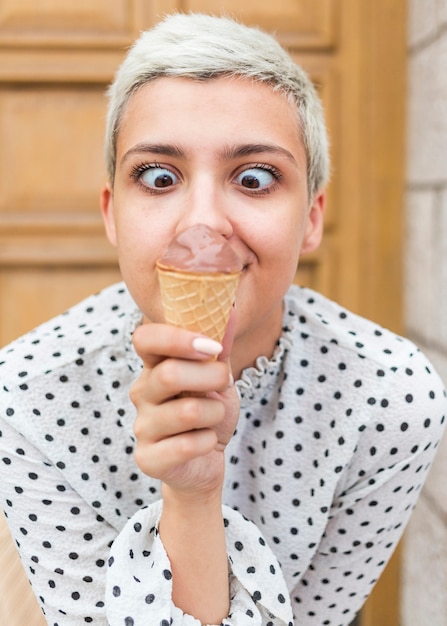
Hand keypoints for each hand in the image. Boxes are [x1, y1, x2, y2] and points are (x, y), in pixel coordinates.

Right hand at [130, 315, 238, 495]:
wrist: (206, 460)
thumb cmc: (209, 411)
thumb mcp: (218, 376)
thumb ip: (220, 346)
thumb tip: (232, 308)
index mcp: (154, 366)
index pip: (145, 338)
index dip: (177, 338)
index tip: (212, 346)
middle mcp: (141, 392)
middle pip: (170, 373)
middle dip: (211, 378)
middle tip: (224, 383)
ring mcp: (142, 426)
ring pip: (187, 411)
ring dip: (215, 412)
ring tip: (214, 417)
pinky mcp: (147, 458)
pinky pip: (187, 445)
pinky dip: (209, 441)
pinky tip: (205, 442)